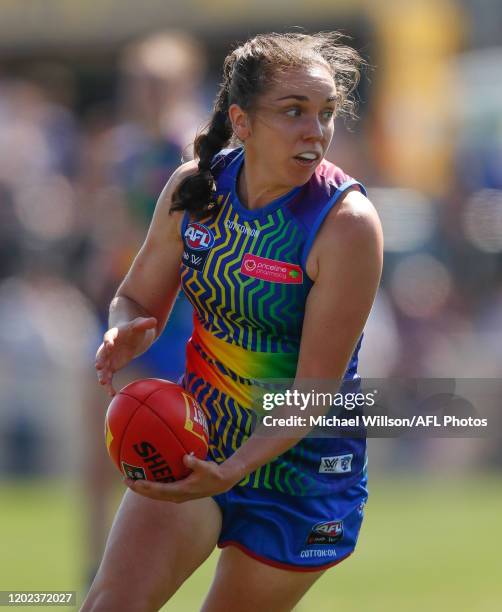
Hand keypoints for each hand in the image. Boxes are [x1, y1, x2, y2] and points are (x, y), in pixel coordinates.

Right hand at [95, 317, 156, 396]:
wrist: (130, 336)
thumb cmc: (134, 329)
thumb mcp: (139, 325)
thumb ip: (145, 323)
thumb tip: (154, 321)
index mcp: (113, 334)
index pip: (108, 336)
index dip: (108, 341)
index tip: (109, 345)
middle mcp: (107, 347)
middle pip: (101, 354)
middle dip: (100, 360)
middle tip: (99, 367)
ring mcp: (108, 358)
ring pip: (103, 368)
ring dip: (103, 375)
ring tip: (104, 384)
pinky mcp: (112, 367)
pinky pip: (108, 377)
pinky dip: (109, 385)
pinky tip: (112, 394)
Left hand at [124, 454, 240, 502]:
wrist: (221, 482)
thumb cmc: (213, 473)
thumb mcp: (207, 467)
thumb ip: (196, 463)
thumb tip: (186, 457)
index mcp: (182, 490)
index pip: (159, 490)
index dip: (146, 487)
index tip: (135, 481)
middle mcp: (177, 495)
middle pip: (153, 495)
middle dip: (139, 488)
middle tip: (126, 479)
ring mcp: (177, 495)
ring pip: (155, 494)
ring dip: (143, 489)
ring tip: (131, 480)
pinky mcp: (178, 492)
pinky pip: (161, 490)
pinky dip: (151, 485)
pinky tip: (146, 476)